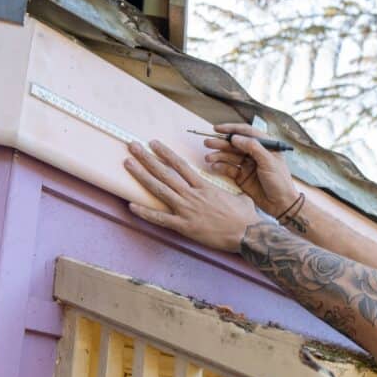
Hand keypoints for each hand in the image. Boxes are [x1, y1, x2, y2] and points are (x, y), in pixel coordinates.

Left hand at [124, 140, 259, 253]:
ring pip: (160, 189)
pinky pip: (161, 218)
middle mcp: (192, 195)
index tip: (153, 143)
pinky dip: (145, 212)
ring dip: (142, 175)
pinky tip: (131, 205)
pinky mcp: (185, 226)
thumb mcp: (239, 196)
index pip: (180, 165)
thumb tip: (231, 193)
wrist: (248, 233)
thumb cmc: (246, 216)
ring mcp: (187, 210)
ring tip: (128, 164)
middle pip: (165, 173)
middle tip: (132, 146)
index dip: (165, 153)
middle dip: (146, 158)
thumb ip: (229, 192)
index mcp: (204, 186)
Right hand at [202, 123, 299, 216]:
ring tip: (208, 157)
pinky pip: (229, 169)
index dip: (232, 129)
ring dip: (219, 156)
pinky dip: (221, 167)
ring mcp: (248, 165)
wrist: (281, 204)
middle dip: (221, 143)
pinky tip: (214, 166)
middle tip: (207, 142)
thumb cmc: (280, 181)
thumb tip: (235, 138)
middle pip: (235, 144)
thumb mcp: (268, 162)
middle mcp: (255, 153)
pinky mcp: (242, 177)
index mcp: (265, 146)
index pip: (247, 132)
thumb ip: (252, 147)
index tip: (218, 128)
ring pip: (230, 156)